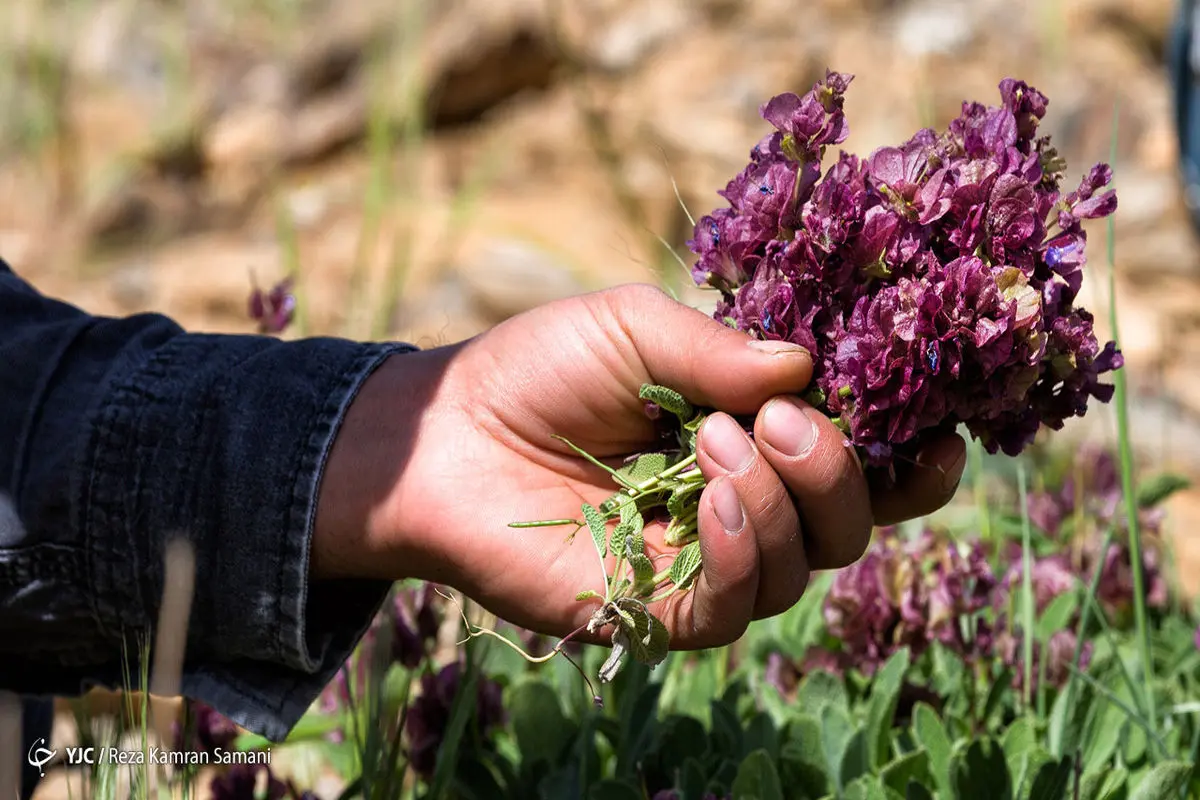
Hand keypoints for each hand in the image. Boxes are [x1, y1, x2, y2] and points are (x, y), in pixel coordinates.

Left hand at [314, 284, 965, 648]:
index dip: (907, 456)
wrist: (445, 434)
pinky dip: (742, 550)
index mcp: (751, 438)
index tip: (935, 428)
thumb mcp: (634, 330)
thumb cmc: (537, 369)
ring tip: (713, 440)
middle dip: (841, 473)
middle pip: (849, 523)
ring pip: (803, 565)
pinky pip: (735, 605)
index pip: (857, 464)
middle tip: (787, 422)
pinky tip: (709, 501)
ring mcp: (703, 563)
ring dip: (781, 501)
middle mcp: (743, 507)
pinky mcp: (656, 609)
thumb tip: (808, 369)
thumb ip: (720, 351)